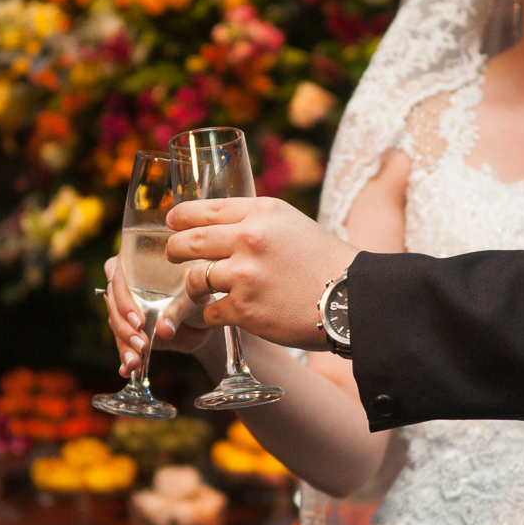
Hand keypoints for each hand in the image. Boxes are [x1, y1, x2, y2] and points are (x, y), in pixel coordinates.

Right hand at [103, 257, 213, 377]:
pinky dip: (125, 358)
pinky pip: (123, 344)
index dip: (123, 298)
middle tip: (140, 343)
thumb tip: (163, 329)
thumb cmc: (200, 298)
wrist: (205, 322)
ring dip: (124, 345)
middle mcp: (129, 287)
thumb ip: (178, 310)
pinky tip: (126, 370)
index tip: (138, 319)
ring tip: (135, 361)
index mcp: (140, 267)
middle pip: (113, 304)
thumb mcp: (193, 299)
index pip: (118, 276)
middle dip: (124, 327)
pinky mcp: (132, 332)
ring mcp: (128, 311)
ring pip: (117, 326)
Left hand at [165, 197, 358, 349]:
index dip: (181, 216)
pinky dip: (214, 315)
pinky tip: (226, 314)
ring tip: (200, 290)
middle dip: (174, 249)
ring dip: (193, 287)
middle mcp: (249, 238)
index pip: (205, 209)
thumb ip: (257, 222)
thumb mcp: (292, 224)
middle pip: (189, 242)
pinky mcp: (244, 309)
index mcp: (262, 212)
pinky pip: (210, 312)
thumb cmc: (326, 262)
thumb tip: (221, 226)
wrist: (352, 299)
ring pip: (193, 279)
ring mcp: (244, 275)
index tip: (171, 221)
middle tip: (172, 255)